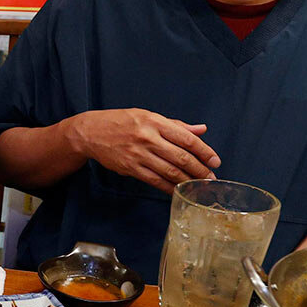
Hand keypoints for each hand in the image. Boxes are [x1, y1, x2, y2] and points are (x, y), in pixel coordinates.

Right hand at [67, 108, 220, 193]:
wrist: (91, 132)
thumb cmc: (121, 122)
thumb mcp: (148, 116)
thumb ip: (175, 125)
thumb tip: (201, 129)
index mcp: (155, 122)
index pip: (186, 138)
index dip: (204, 151)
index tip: (215, 161)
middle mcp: (147, 138)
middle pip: (180, 157)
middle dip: (199, 170)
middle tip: (211, 177)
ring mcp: (138, 155)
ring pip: (169, 171)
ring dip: (187, 180)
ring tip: (198, 185)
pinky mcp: (130, 168)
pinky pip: (154, 180)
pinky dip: (168, 187)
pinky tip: (178, 189)